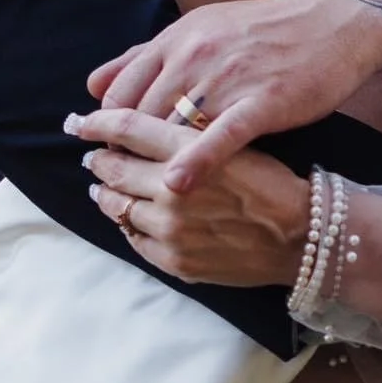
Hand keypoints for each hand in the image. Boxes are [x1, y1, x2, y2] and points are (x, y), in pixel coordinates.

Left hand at [72, 106, 311, 285]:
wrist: (301, 234)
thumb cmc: (271, 180)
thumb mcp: (232, 140)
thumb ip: (184, 135)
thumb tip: (137, 130)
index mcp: (189, 148)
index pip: (127, 128)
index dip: (97, 123)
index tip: (80, 122)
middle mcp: (172, 188)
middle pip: (114, 167)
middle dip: (99, 159)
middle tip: (92, 155)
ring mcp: (170, 228)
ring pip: (117, 206)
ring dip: (106, 193)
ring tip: (105, 187)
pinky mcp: (175, 260)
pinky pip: (134, 240)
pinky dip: (127, 224)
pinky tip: (131, 215)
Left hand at [86, 0, 381, 192]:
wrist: (336, 22)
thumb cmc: (268, 30)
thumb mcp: (201, 28)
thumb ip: (146, 56)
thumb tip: (94, 85)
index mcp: (178, 39)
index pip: (120, 91)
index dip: (108, 128)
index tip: (107, 154)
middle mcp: (196, 55)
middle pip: (140, 115)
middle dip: (126, 154)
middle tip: (122, 186)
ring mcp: (229, 78)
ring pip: (175, 127)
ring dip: (153, 164)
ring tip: (142, 197)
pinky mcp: (264, 101)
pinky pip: (223, 135)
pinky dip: (198, 160)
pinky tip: (179, 186)